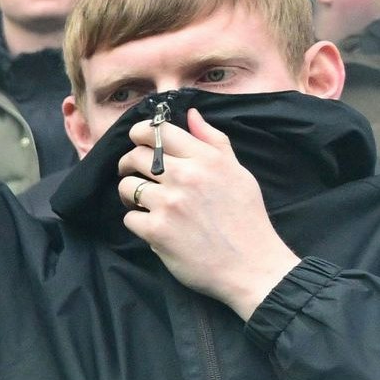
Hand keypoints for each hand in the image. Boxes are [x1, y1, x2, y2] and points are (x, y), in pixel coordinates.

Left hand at [118, 111, 297, 317]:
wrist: (252, 265)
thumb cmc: (246, 218)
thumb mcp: (237, 173)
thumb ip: (213, 141)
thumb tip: (191, 114)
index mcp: (207, 159)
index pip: (157, 132)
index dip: (139, 134)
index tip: (139, 143)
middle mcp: (186, 176)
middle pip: (135, 156)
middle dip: (129, 163)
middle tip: (135, 174)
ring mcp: (169, 203)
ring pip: (127, 186)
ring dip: (130, 194)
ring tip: (144, 201)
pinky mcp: (156, 230)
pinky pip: (129, 217)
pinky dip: (137, 222)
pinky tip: (154, 226)